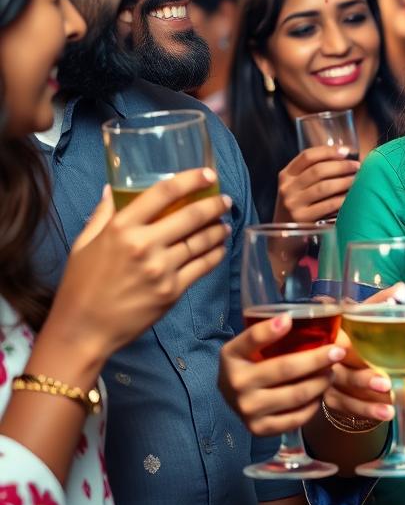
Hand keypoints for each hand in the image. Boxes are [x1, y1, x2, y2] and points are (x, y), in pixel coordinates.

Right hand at [50, 169, 230, 361]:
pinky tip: (220, 248)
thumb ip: (102, 214)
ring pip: (201, 241)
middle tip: (226, 200)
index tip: (208, 174)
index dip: (191, 179)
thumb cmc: (79, 285)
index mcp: (121, 228)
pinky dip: (216, 254)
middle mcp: (145, 245)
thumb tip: (111, 188)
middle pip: (191, 216)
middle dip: (215, 205)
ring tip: (225, 224)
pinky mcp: (172, 291)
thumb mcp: (83, 243)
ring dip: (219, 230)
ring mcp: (161, 269)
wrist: (83, 330)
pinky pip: (203, 266)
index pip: (164, 193)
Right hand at [218, 314, 347, 435]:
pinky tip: (319, 393)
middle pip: (285, 369)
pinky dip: (313, 404)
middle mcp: (236, 383)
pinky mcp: (259, 429)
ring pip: (296, 395)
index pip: (251, 339)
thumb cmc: (251, 361)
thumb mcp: (251, 342)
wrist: (232, 395)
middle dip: (317, 359)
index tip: (289, 320)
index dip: (269, 330)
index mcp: (232, 355)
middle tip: (337, 352)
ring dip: (321, 382)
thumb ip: (270, 330)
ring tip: (331, 372)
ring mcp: (247, 409)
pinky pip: (296, 418)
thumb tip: (301, 318)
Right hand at [275, 146, 360, 222]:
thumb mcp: (296, 187)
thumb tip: (344, 155)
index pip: (307, 156)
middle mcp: (287, 188)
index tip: (346, 151)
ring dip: (345, 181)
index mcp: (285, 175)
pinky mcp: (303, 219)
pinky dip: (343, 198)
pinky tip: (352, 196)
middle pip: (318, 170)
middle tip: (357, 166)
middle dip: (341, 166)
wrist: (284, 237)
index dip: (328, 151)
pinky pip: (329, 205)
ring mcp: (293, 204)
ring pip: (324, 187)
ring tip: (357, 179)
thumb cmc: (298, 206)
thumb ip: (311, 172)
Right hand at [323, 285, 404, 425]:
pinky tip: (389, 414)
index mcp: (331, 336)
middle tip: (388, 385)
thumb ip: (378, 304)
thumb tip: (401, 289)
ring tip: (394, 408)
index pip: (343, 345)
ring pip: (348, 396)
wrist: (322, 355)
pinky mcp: (329, 401)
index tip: (367, 353)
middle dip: (366, 380)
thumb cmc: (346, 330)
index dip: (356, 350)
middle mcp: (323, 362)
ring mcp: (323, 384)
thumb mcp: (358, 315)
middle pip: (345, 373)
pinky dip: (368, 413)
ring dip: (371, 404)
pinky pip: (347, 410)